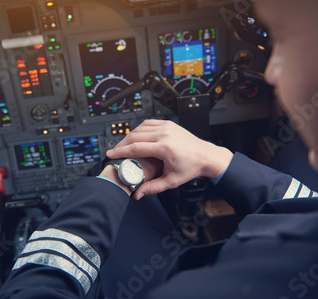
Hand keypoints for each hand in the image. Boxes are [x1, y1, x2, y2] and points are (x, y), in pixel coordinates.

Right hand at [106, 119, 232, 199]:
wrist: (206, 156)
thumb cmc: (191, 168)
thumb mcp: (171, 181)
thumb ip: (153, 187)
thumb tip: (138, 194)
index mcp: (165, 148)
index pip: (136, 148)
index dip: (120, 151)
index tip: (111, 154)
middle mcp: (165, 134)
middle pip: (135, 136)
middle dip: (122, 144)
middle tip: (114, 151)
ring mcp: (167, 127)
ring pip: (140, 128)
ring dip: (129, 136)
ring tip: (123, 146)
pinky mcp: (168, 124)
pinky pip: (148, 123)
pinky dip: (139, 129)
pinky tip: (135, 136)